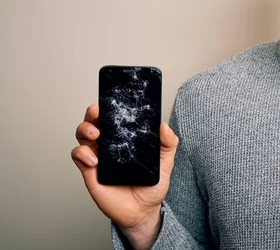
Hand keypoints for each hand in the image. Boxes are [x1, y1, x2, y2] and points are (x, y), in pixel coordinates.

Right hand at [71, 104, 178, 248]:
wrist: (143, 211)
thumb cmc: (152, 185)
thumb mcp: (165, 162)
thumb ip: (168, 143)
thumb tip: (164, 126)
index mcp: (125, 138)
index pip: (114, 118)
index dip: (110, 107)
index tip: (110, 100)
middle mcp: (109, 144)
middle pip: (94, 121)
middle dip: (92, 113)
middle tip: (98, 113)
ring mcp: (98, 156)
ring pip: (82, 135)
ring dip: (85, 129)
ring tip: (96, 134)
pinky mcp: (89, 172)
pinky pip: (78, 156)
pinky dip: (82, 153)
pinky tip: (94, 159)